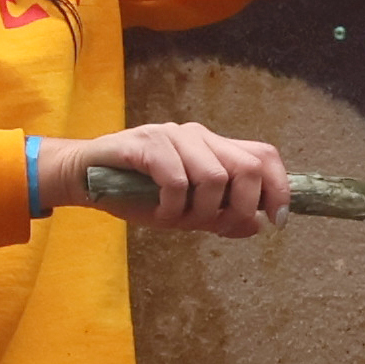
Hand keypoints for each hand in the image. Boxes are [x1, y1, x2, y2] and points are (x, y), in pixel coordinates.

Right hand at [53, 121, 288, 237]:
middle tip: (216, 228)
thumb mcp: (185, 212)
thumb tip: (258, 226)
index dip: (279, 188)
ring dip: (199, 213)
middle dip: (240, 209)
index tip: (276, 221)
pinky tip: (157, 213)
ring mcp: (173, 135)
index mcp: (214, 147)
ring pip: (214, 178)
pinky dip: (172, 207)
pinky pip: (176, 180)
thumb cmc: (137, 194)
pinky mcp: (146, 142)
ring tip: (175, 220)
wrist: (85, 177)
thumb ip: (220, 216)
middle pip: (248, 167)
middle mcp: (198, 135)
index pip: (264, 157)